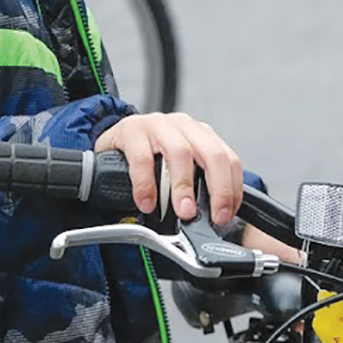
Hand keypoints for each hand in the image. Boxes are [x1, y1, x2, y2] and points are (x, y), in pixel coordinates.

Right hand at [94, 112, 244, 227]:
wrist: (110, 145)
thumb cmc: (148, 159)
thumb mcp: (177, 169)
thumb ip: (195, 186)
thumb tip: (209, 218)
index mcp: (201, 135)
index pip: (228, 159)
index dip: (231, 189)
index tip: (226, 214)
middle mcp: (184, 126)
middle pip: (212, 154)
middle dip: (217, 189)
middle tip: (213, 216)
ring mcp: (158, 124)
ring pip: (180, 153)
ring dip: (184, 187)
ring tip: (183, 211)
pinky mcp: (131, 129)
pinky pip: (142, 158)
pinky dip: (146, 185)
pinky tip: (146, 204)